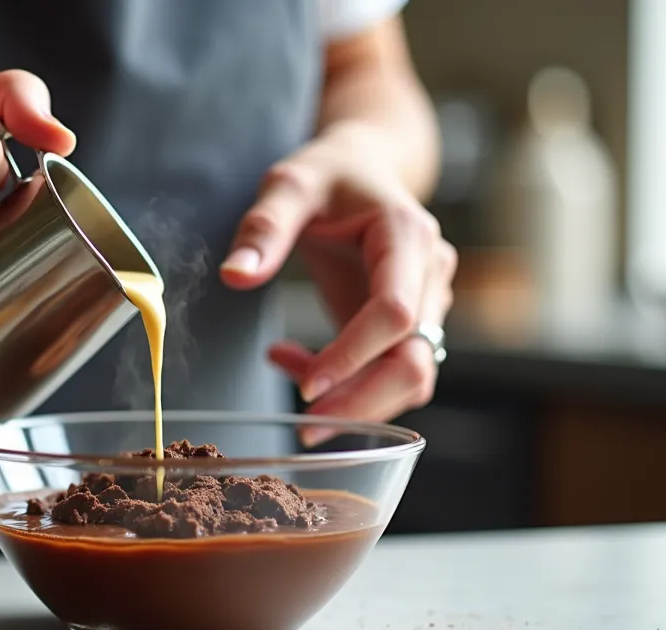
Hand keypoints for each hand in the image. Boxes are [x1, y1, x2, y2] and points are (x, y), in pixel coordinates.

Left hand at [220, 127, 455, 440]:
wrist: (364, 167)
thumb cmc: (328, 173)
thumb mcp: (289, 184)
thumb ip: (264, 227)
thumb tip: (235, 275)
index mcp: (407, 236)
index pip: (395, 314)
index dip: (354, 356)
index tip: (308, 386)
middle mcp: (431, 274)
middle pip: (414, 360)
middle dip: (361, 402)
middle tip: (305, 427)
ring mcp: (429, 302)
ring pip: (411, 377)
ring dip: (355, 400)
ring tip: (287, 373)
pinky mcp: (413, 323)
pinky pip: (392, 371)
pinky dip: (350, 385)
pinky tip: (297, 362)